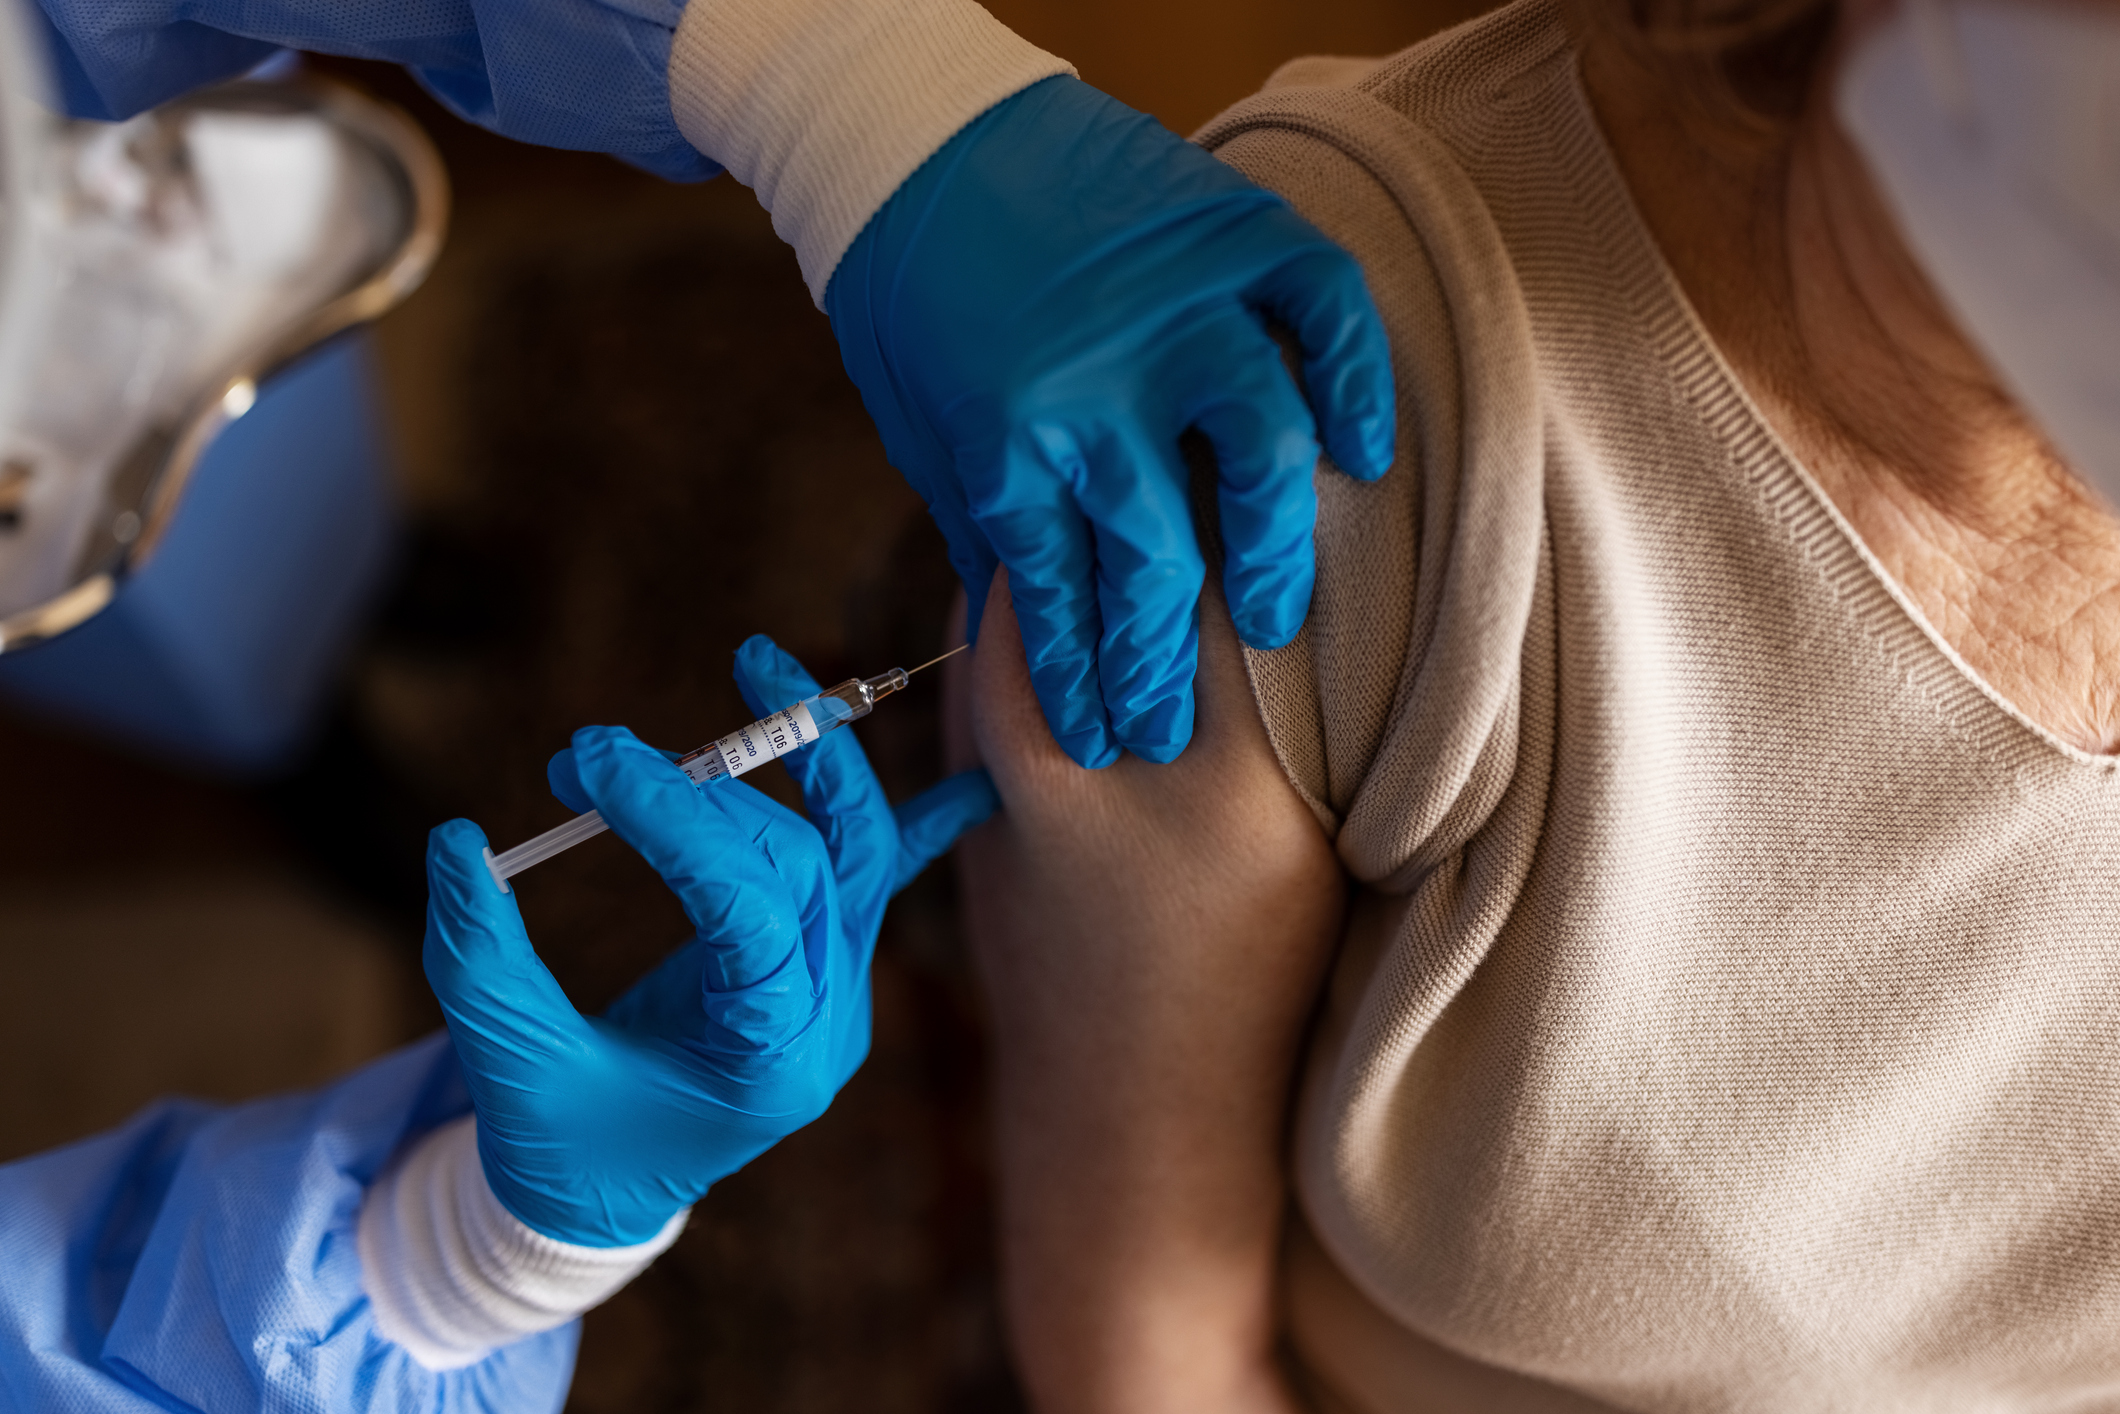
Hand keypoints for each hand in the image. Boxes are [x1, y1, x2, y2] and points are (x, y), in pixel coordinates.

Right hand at [422, 635, 999, 1245]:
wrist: (604, 1200)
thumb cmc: (557, 1144)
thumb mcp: (506, 1067)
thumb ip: (478, 960)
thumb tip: (453, 840)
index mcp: (766, 1064)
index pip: (748, 910)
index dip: (677, 823)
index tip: (591, 763)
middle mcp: (826, 1023)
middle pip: (799, 864)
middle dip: (698, 793)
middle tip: (587, 756)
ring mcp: (838, 992)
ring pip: (849, 850)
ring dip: (807, 757)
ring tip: (755, 662)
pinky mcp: (823, 964)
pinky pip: (883, 878)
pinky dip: (929, 822)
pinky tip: (979, 778)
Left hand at [827, 75, 1394, 769]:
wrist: (907, 126)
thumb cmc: (905, 281)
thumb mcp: (920, 421)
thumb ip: (986, 516)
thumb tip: (1030, 619)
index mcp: (1004, 442)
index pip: (1062, 601)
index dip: (1086, 684)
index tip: (1105, 737)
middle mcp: (1095, 392)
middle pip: (1161, 568)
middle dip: (1167, 670)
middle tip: (1175, 726)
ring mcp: (1171, 312)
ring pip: (1259, 462)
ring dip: (1273, 557)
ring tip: (1273, 624)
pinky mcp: (1226, 234)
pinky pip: (1321, 312)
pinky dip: (1354, 379)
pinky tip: (1358, 452)